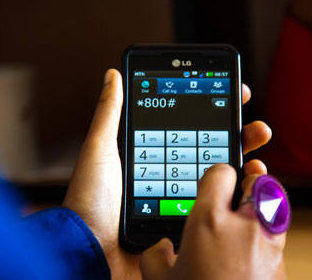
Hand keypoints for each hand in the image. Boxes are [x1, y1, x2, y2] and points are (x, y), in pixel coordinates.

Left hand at [63, 69, 271, 279]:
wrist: (91, 247)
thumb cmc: (89, 198)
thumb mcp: (100, 147)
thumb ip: (110, 112)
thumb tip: (113, 74)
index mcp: (150, 153)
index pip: (186, 124)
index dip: (210, 107)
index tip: (230, 91)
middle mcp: (168, 172)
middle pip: (208, 146)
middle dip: (234, 129)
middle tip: (251, 120)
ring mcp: (179, 196)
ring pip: (219, 172)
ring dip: (243, 154)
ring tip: (257, 140)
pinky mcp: (186, 219)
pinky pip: (217, 202)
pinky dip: (239, 188)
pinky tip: (250, 176)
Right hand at [140, 165, 286, 279]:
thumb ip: (155, 255)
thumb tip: (161, 248)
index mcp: (210, 221)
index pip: (220, 173)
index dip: (215, 174)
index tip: (210, 183)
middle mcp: (245, 226)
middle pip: (259, 181)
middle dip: (251, 179)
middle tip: (242, 182)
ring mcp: (269, 244)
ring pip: (276, 204)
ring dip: (265, 201)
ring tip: (251, 207)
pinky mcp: (282, 264)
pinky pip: (278, 233)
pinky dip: (269, 230)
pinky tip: (253, 244)